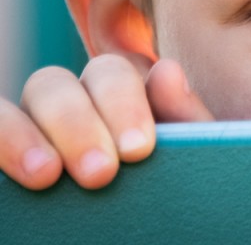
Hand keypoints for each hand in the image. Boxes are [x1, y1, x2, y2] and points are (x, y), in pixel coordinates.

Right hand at [0, 56, 212, 189]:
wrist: (142, 239)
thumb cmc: (163, 209)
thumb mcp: (181, 169)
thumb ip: (183, 121)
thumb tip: (166, 71)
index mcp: (113, 101)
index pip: (110, 73)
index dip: (123, 103)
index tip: (138, 152)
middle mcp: (65, 109)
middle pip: (56, 83)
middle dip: (78, 123)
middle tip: (100, 174)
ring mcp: (27, 135)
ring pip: (12, 105)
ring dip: (24, 133)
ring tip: (47, 177)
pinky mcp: (0, 165)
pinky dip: (0, 143)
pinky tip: (15, 176)